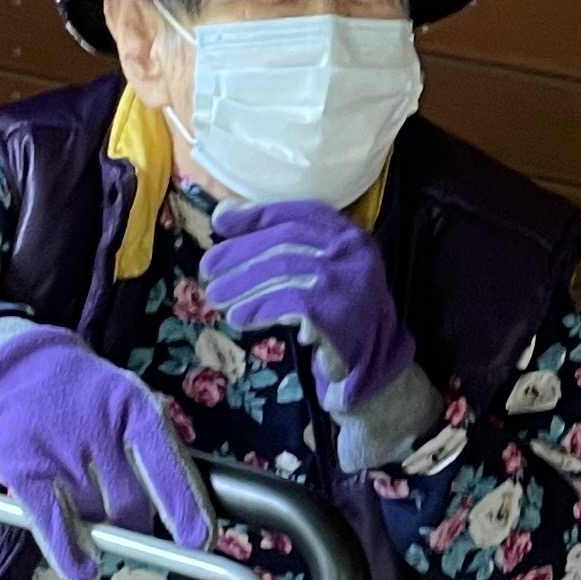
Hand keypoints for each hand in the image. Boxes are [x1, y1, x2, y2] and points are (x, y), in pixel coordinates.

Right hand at [0, 320, 212, 579]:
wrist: (14, 365)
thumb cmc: (85, 394)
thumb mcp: (127, 402)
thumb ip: (151, 451)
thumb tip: (184, 513)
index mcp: (132, 406)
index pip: (165, 465)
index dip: (184, 508)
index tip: (198, 541)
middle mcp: (96, 427)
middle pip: (130, 503)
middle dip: (139, 525)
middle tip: (138, 526)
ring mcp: (57, 450)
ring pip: (94, 516)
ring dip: (102, 530)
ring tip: (99, 522)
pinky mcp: (22, 469)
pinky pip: (53, 525)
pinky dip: (69, 554)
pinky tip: (82, 568)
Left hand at [206, 201, 441, 466]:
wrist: (372, 367)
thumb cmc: (335, 316)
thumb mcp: (316, 273)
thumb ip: (282, 245)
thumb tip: (224, 214)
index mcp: (349, 235)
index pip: (298, 212)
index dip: (256, 215)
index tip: (221, 223)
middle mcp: (354, 251)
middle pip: (285, 241)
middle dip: (241, 254)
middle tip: (208, 269)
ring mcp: (348, 281)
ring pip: (283, 270)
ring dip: (242, 284)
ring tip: (216, 296)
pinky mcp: (338, 313)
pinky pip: (288, 303)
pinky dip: (258, 308)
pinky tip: (239, 317)